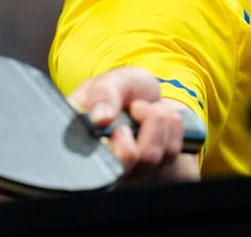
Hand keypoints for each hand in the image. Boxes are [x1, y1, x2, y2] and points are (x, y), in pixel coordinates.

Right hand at [66, 66, 200, 182]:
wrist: (148, 94)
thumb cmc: (123, 88)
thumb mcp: (112, 81)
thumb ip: (103, 95)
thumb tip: (99, 119)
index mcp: (81, 139)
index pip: (86, 164)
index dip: (108, 148)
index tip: (121, 128)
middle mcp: (102, 161)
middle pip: (122, 166)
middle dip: (136, 128)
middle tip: (138, 107)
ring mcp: (128, 168)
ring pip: (149, 158)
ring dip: (156, 122)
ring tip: (146, 107)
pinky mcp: (154, 167)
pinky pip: (170, 152)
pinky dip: (170, 127)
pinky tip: (159, 116)